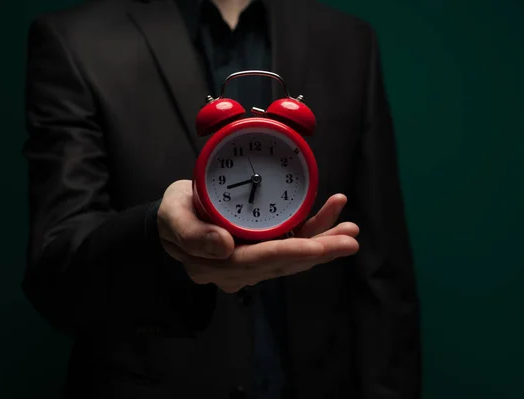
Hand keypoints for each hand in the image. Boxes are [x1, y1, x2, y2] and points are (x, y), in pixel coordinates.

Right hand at [157, 180, 358, 292]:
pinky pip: (290, 246)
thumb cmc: (173, 213)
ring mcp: (251, 262)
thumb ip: (192, 233)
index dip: (291, 253)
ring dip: (323, 242)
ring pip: (292, 256)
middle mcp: (238, 270)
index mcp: (215, 263)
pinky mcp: (261, 250)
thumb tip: (224, 246)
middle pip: (283, 262)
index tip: (320, 247)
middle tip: (350, 238)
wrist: (175, 218)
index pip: (258, 260)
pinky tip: (331, 216)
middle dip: (320, 250)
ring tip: (349, 228)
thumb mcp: (173, 215)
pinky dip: (312, 232)